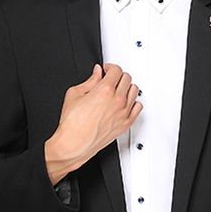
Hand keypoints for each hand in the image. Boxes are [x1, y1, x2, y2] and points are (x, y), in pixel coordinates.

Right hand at [44, 63, 142, 183]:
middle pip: (127, 78)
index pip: (116, 70)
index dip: (110, 67)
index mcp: (105, 90)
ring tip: (118, 89)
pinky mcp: (126, 124)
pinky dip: (133, 102)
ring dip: (127, 87)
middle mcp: (117, 100)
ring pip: (135, 91)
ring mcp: (123, 113)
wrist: (74, 144)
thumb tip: (97, 73)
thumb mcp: (75, 94)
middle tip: (111, 79)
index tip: (106, 70)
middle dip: (118, 76)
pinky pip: (138, 107)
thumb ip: (89, 81)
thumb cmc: (72, 124)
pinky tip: (126, 102)